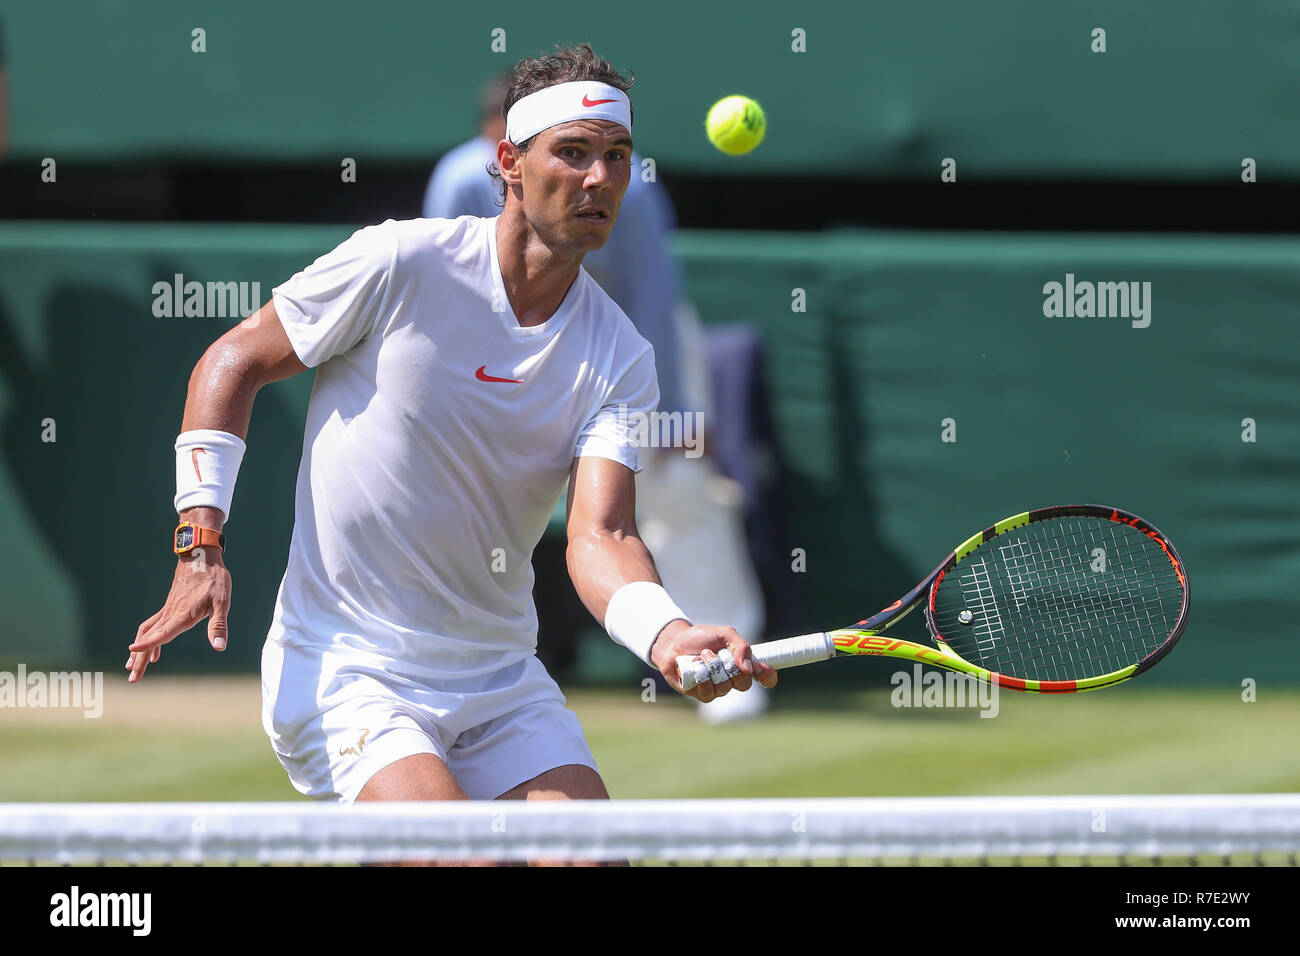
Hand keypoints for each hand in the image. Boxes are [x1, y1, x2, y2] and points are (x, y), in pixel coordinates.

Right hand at [127, 548, 231, 681]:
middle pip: (150, 638)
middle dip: (140, 659)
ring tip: (132, 667)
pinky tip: (153, 651)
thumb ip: (218, 625)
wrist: (201, 556)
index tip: (132, 653)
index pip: (163, 633)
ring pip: (147, 632)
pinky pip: (153, 625)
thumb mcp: (222, 601)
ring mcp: (168, 610)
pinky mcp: (169, 606)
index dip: (148, 644)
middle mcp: (171, 614)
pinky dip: (148, 639)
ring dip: (140, 651)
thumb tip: (219, 647)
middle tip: (133, 679)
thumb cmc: (214, 578)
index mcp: (183, 615)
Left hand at [650, 620, 776, 701]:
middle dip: (732, 668)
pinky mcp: (700, 694)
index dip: (768, 676)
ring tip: (702, 655)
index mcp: (742, 665)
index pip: (764, 677)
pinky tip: (694, 665)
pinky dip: (701, 676)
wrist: (674, 642)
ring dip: (712, 667)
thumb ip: (740, 646)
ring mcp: (717, 689)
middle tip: (720, 654)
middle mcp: (732, 680)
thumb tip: (748, 667)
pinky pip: (708, 692)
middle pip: (744, 684)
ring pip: (725, 687)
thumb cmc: (701, 638)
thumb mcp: (724, 634)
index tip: (764, 670)